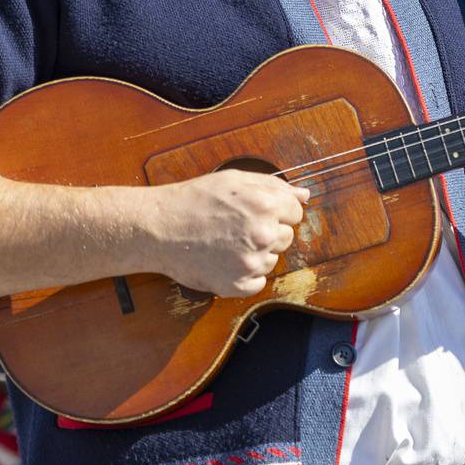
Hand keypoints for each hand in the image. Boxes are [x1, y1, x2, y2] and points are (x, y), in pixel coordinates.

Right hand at [145, 171, 308, 298]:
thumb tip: (305, 195)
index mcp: (265, 204)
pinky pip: (258, 282)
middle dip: (267, 232)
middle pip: (285, 237)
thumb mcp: (234, 180)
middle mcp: (263, 233)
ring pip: (272, 259)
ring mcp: (251, 262)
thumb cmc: (194, 200)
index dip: (275, 210)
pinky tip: (224, 260)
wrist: (159, 228)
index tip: (254, 212)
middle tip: (236, 228)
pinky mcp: (238, 285)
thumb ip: (274, 186)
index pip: (295, 212)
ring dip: (256, 254)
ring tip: (226, 243)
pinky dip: (245, 275)